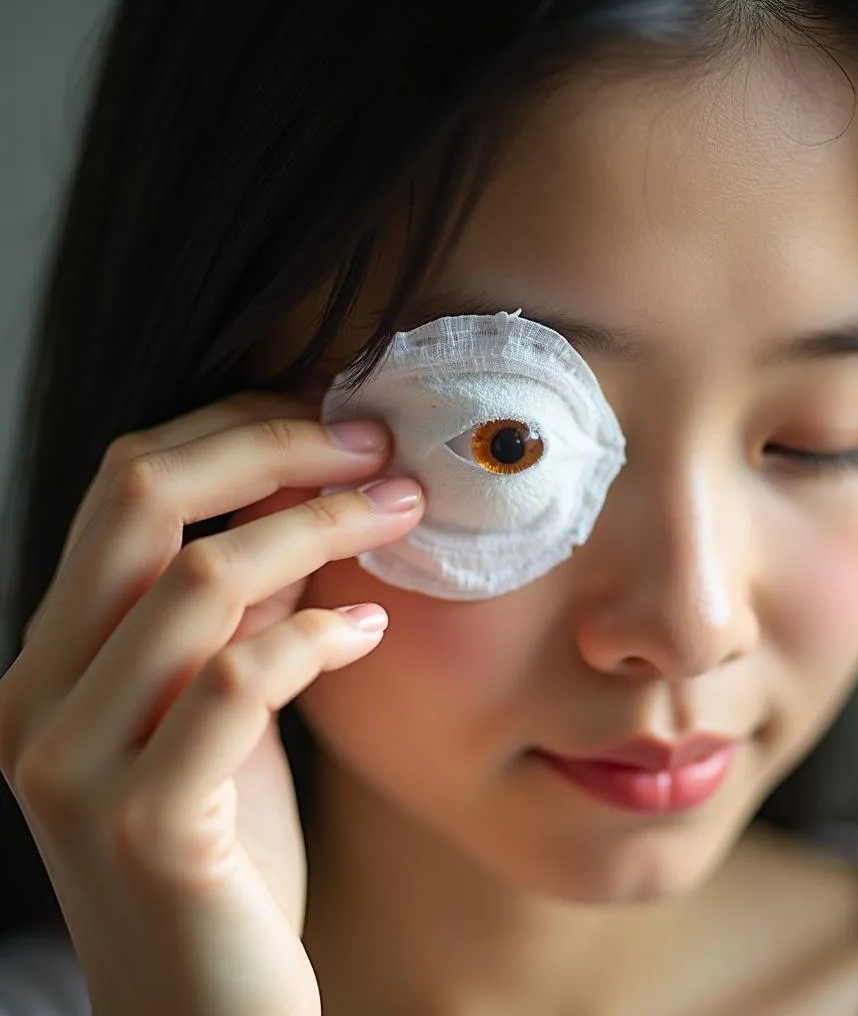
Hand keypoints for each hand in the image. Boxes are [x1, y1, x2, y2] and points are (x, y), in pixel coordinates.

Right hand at [0, 392, 423, 1015]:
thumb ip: (238, 610)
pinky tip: (373, 631)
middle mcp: (41, 693)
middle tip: (374, 441)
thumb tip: (298, 498)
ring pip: (201, 578)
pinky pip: (242, 680)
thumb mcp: (220, 709)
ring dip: (321, 527)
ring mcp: (78, 761)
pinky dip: (320, 636)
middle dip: (273, 448)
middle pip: (142, 497)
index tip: (332, 416)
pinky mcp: (148, 822)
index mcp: (55, 654)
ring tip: (402, 515)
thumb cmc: (223, 855)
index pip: (126, 484)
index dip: (236, 431)